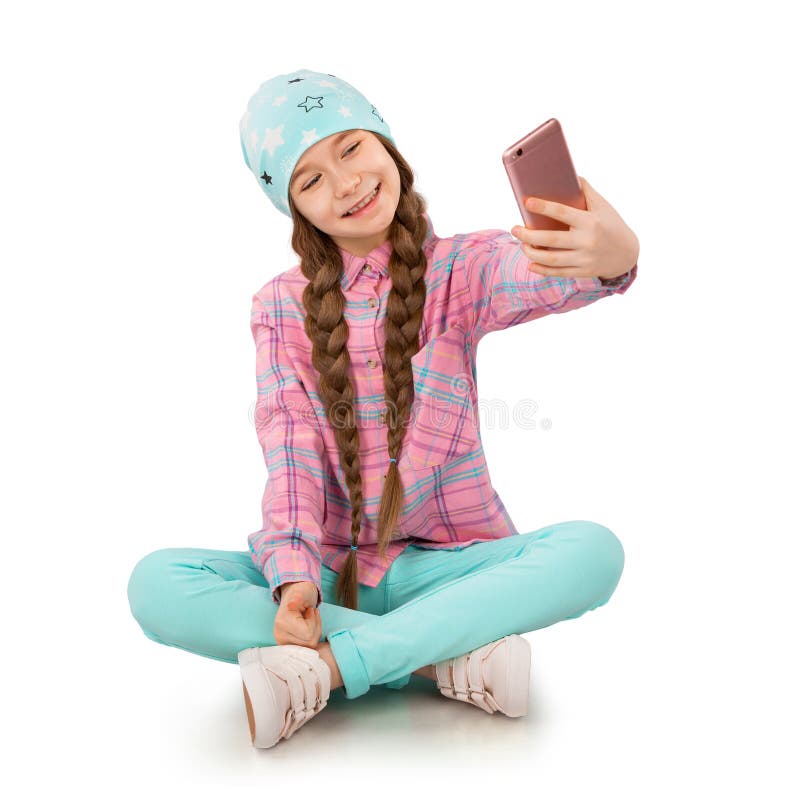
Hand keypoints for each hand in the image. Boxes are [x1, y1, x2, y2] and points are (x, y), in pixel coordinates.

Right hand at [274, 581, 321, 646]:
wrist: (294, 597)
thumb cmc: (302, 593)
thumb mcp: (303, 592)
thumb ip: (298, 597)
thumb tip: (292, 603)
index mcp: (282, 623)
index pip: (308, 634)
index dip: (314, 621)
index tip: (310, 610)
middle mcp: (279, 636)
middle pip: (310, 642)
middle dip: (315, 627)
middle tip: (311, 614)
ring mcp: (283, 643)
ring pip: (310, 646)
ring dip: (315, 631)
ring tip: (309, 618)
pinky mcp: (288, 646)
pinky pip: (308, 648)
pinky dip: (312, 637)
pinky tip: (308, 627)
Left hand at [510, 176, 638, 280]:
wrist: (628, 254)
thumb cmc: (611, 224)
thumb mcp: (603, 206)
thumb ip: (587, 191)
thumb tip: (569, 174)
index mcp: (590, 221)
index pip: (562, 212)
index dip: (543, 207)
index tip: (526, 202)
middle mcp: (587, 241)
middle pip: (551, 240)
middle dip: (528, 235)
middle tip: (514, 229)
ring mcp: (584, 259)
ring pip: (551, 259)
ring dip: (531, 252)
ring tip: (520, 244)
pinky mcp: (582, 272)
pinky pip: (558, 273)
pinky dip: (542, 270)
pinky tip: (530, 263)